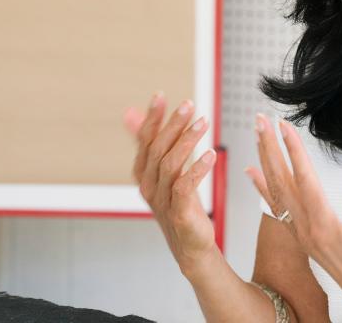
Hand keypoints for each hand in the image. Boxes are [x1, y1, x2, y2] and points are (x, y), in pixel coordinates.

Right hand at [124, 92, 217, 274]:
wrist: (191, 246)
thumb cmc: (179, 205)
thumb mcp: (164, 172)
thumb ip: (151, 143)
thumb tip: (131, 113)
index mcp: (143, 174)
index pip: (144, 141)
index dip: (152, 118)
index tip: (160, 96)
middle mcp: (149, 186)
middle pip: (157, 149)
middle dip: (172, 124)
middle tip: (188, 105)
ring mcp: (162, 201)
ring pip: (170, 165)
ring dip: (187, 141)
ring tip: (203, 122)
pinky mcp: (179, 213)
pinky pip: (185, 187)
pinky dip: (197, 169)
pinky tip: (210, 155)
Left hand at [246, 114, 341, 322]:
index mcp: (325, 226)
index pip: (305, 181)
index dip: (294, 152)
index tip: (284, 127)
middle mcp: (308, 229)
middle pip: (284, 182)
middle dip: (272, 148)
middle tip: (261, 120)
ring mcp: (304, 233)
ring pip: (278, 191)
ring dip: (267, 161)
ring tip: (258, 136)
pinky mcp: (305, 236)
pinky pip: (278, 206)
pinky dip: (264, 187)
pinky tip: (254, 174)